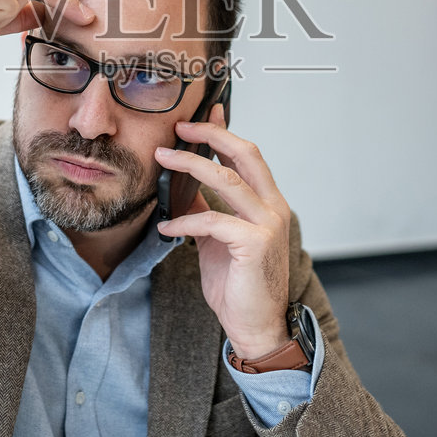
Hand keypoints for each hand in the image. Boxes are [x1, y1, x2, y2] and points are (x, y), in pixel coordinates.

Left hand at [154, 104, 291, 359]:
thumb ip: (207, 210)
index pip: (248, 156)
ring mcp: (268, 224)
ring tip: (162, 159)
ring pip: (228, 180)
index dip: (226, 130)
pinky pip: (214, 220)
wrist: (255, 326)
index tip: (207, 109)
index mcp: (267, 203)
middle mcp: (273, 208)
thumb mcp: (217, 240)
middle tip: (180, 127)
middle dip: (212, 134)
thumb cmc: (238, 285)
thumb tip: (184, 186)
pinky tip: (167, 226)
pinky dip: (186, 220)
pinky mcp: (256, 244)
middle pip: (245, 155)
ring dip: (191, 165)